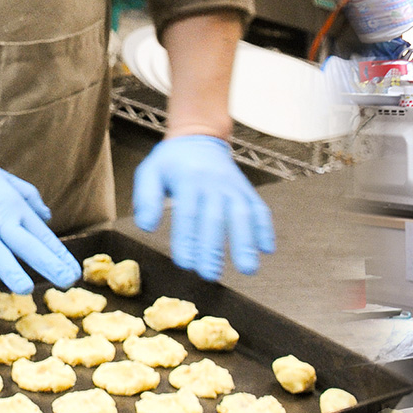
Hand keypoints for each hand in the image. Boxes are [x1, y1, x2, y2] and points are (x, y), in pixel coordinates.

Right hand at [0, 139, 80, 294]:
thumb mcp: (5, 179)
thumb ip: (30, 197)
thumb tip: (49, 216)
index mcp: (15, 209)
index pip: (43, 236)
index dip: (60, 255)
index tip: (75, 271)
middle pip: (28, 246)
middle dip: (50, 265)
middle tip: (68, 282)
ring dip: (12, 272)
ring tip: (26, 289)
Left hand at [132, 135, 274, 280]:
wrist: (199, 137)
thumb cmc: (173, 162)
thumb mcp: (150, 172)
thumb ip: (146, 198)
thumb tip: (146, 226)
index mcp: (188, 179)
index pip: (188, 213)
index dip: (187, 240)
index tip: (185, 264)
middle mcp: (214, 183)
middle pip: (216, 218)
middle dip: (214, 248)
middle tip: (211, 275)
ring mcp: (233, 187)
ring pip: (242, 214)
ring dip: (246, 242)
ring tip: (248, 268)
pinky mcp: (247, 191)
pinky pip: (259, 209)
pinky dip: (265, 229)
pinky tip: (266, 249)